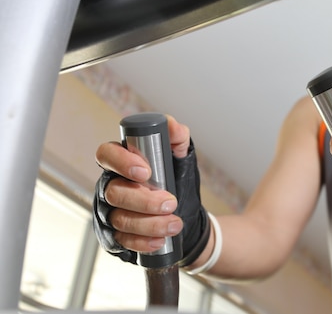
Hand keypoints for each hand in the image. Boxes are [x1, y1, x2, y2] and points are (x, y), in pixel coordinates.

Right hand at [92, 116, 209, 265]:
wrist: (187, 213)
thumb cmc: (177, 180)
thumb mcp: (181, 157)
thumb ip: (177, 138)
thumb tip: (173, 126)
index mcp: (122, 162)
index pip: (107, 154)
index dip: (121, 161)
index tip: (146, 171)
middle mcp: (110, 186)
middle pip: (114, 192)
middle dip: (144, 199)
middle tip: (170, 202)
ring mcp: (110, 212)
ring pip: (120, 218)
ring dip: (149, 223)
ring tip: (174, 223)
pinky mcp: (116, 235)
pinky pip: (122, 240)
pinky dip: (142, 241)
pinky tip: (159, 240)